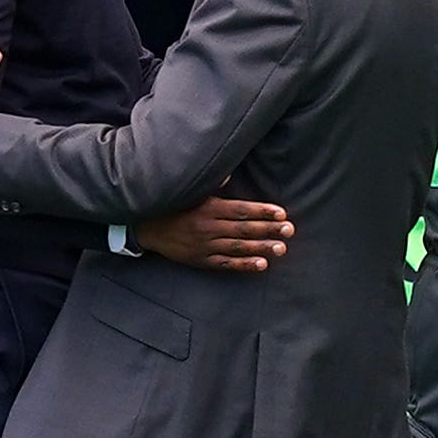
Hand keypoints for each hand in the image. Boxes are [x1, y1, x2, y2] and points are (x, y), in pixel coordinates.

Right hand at [137, 196, 292, 270]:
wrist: (147, 227)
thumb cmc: (172, 205)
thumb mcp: (190, 190)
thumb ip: (212, 183)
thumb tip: (230, 173)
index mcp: (208, 208)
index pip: (241, 210)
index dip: (262, 212)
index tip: (281, 213)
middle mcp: (209, 227)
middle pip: (244, 229)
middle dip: (269, 229)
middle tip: (289, 230)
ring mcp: (206, 246)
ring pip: (239, 247)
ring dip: (261, 247)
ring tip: (281, 248)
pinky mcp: (202, 260)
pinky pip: (226, 263)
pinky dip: (244, 265)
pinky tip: (261, 264)